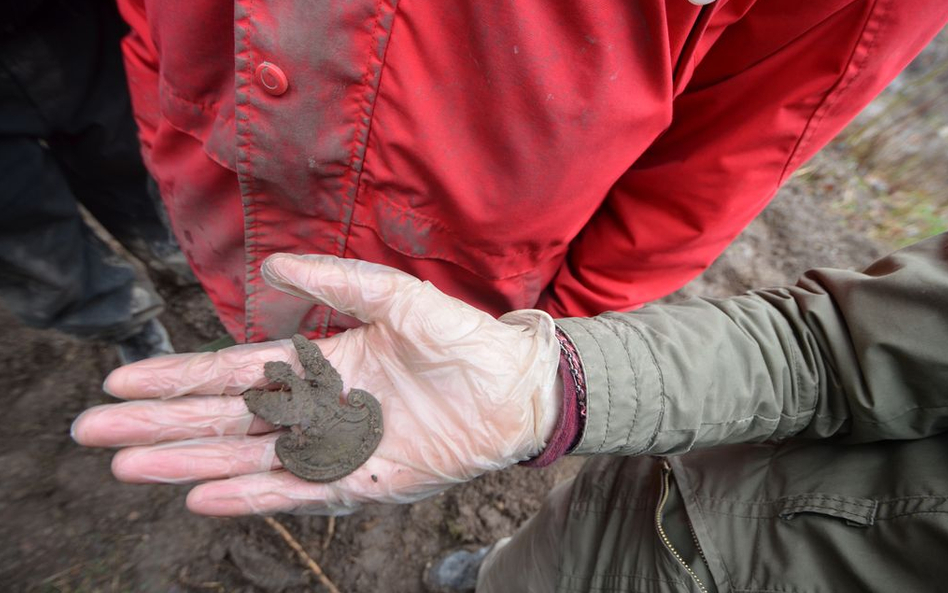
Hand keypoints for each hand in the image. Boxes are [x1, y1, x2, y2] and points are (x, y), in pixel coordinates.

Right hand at [71, 255, 560, 515]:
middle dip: (159, 425)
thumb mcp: (398, 297)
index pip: (233, 373)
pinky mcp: (363, 482)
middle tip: (95, 433)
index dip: (178, 378)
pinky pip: (299, 492)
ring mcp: (335, 449)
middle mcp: (317, 411)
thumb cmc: (460, 339)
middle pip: (224, 419)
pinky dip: (253, 496)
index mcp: (319, 366)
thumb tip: (278, 265)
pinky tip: (205, 495)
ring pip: (247, 459)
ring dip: (189, 462)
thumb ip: (340, 281)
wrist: (513, 387)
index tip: (125, 381)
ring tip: (129, 467)